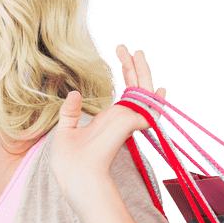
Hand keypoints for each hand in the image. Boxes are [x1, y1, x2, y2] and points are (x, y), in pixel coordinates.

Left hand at [51, 44, 165, 198]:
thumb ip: (70, 112)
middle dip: (134, 67)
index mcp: (109, 119)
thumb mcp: (65, 130)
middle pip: (135, 88)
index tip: (121, 55)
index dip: (125, 73)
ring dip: (142, 71)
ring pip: (143, 92)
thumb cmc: (69, 161)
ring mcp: (128, 121)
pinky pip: (148, 106)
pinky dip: (154, 96)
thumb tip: (74, 93)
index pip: (124, 92)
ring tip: (137, 52)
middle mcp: (121, 118)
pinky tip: (159, 86)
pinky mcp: (131, 123)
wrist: (75, 174)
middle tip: (129, 48)